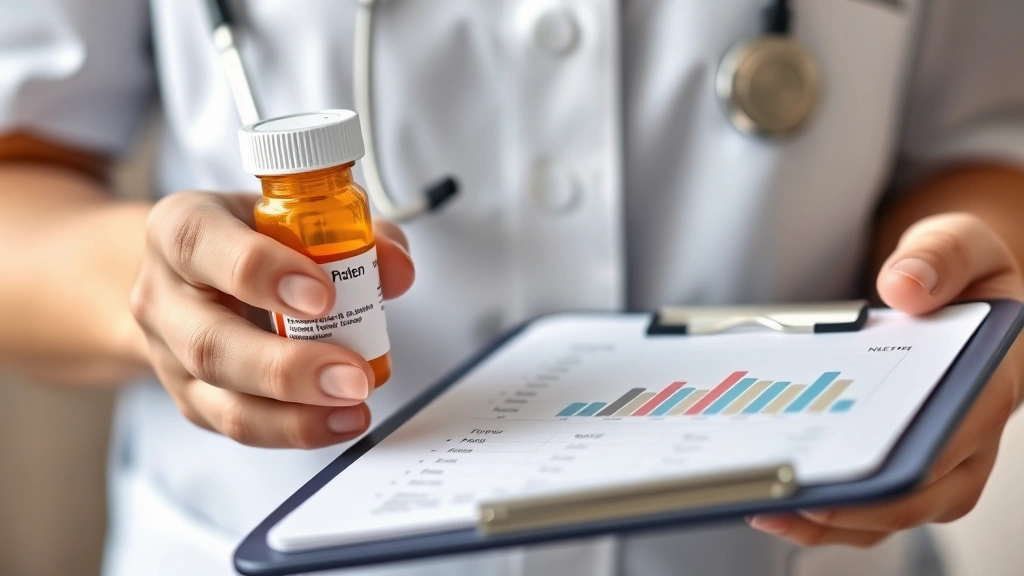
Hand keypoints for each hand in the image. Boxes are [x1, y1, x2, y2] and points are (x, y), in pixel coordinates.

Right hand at [130, 191, 414, 447]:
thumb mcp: (290, 216)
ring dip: (296, 414)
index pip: (201, 245)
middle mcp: (163, 295)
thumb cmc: (248, 237)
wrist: (191, 276)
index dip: (262, 271)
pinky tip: (339, 420)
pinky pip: (239, 426)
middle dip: (287, 367)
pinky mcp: (192, 400)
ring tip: (354, 404)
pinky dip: (295, 429)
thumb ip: (352, 232)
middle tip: (352, 373)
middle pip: (210, 344)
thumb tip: (396, 269)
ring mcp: (171, 357)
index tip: (323, 295)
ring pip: (222, 400)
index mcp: (181, 228)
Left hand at [749, 213, 1023, 546]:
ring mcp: (933, 462)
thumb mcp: (957, 243)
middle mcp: (967, 437)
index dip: (899, 464)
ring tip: (765, 505)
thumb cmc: (959, 274)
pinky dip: (821, 517)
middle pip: (915, 496)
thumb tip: (906, 286)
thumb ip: (939, 256)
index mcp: (987, 385)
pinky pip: (865, 509)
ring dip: (825, 521)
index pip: (951, 441)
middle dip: (850, 505)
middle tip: (785, 495)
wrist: (950, 290)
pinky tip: (771, 504)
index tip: (847, 464)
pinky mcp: (898, 467)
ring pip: (886, 514)